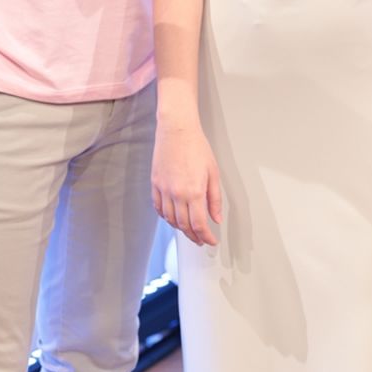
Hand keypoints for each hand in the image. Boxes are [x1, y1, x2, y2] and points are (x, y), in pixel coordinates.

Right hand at [152, 117, 221, 246]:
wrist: (177, 130)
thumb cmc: (196, 147)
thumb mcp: (213, 172)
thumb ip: (215, 198)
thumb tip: (216, 218)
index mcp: (194, 192)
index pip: (199, 224)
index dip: (206, 237)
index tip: (211, 241)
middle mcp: (177, 194)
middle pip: (184, 225)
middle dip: (194, 236)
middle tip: (201, 239)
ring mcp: (164, 190)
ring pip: (170, 219)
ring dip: (180, 228)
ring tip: (189, 230)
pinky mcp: (155, 184)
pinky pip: (158, 208)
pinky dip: (166, 217)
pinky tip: (172, 217)